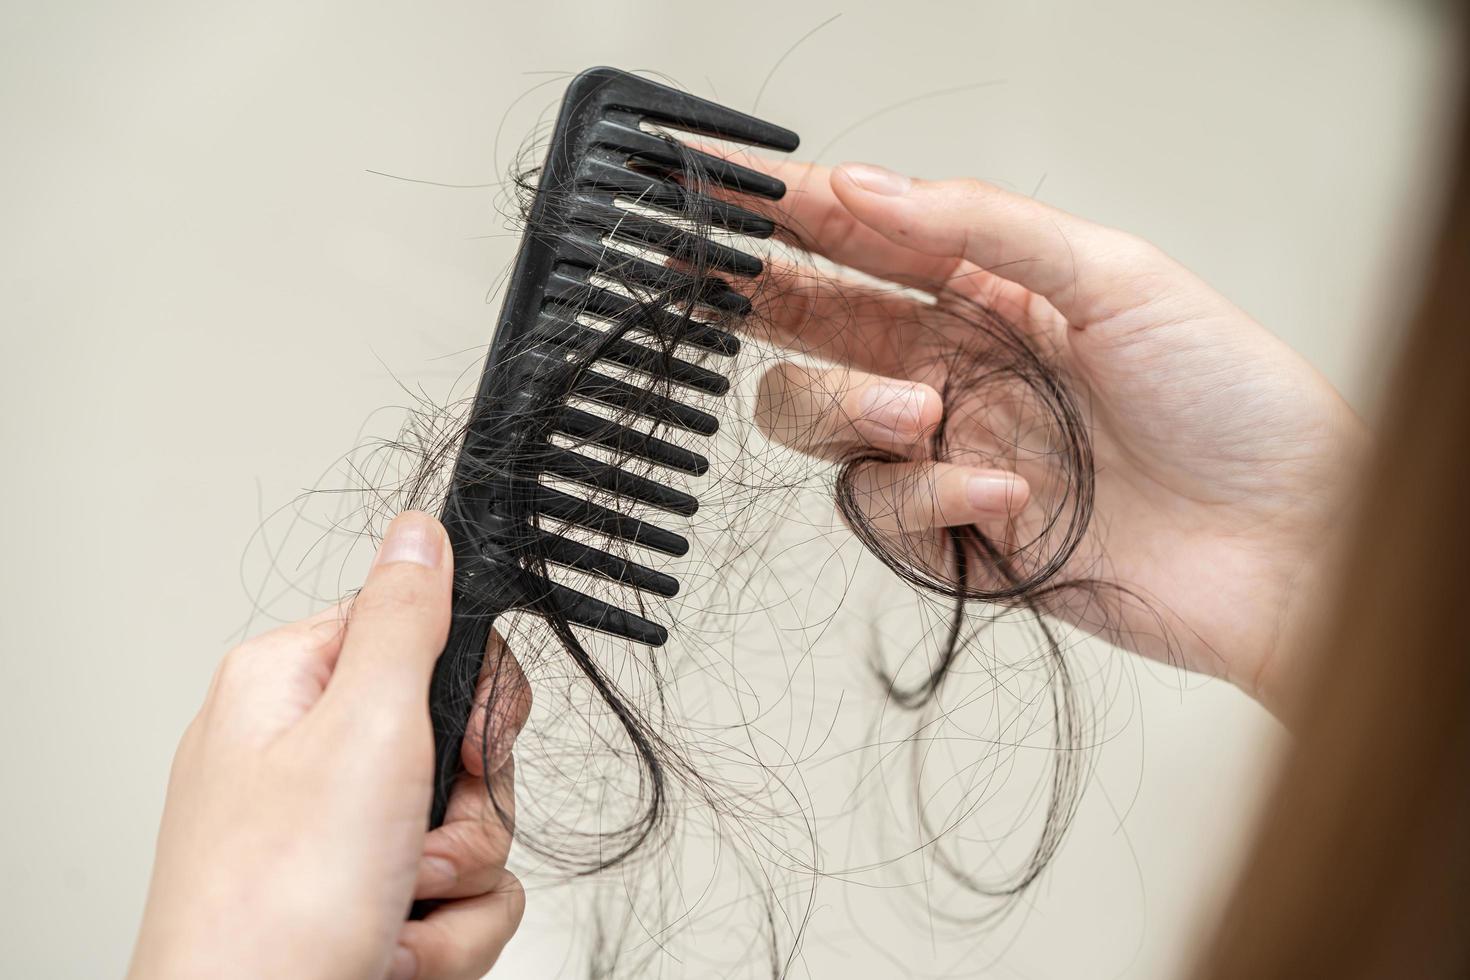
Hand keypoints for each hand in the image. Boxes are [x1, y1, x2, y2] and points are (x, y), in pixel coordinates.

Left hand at [128, 512, 530, 979]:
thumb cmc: (272, 905)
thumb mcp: (362, 730)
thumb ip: (406, 620)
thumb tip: (419, 528)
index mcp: (292, 689)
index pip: (424, 636)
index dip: (467, 695)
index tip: (470, 742)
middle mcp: (311, 756)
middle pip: (461, 742)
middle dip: (466, 809)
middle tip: (417, 841)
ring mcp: (339, 836)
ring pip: (472, 827)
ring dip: (455, 883)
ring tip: (391, 913)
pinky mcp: (365, 901)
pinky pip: (461, 896)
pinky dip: (443, 935)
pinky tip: (390, 952)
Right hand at [743, 160, 1365, 712]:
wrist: (1291, 545)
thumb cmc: (1235, 404)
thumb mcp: (1116, 279)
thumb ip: (981, 228)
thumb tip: (864, 185)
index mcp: (992, 294)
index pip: (862, 240)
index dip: (786, 210)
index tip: (720, 185)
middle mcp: (956, 369)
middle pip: (813, 330)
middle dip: (765, 300)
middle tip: (736, 281)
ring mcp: (949, 454)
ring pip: (821, 425)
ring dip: (852, 411)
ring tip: (925, 412)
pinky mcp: (955, 540)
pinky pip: (884, 512)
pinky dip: (931, 497)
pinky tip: (1007, 495)